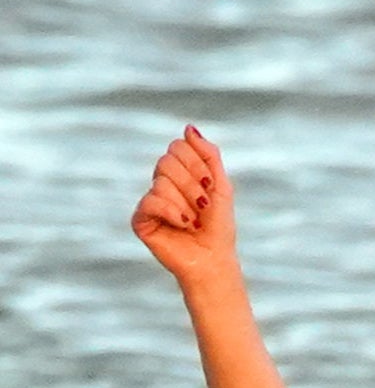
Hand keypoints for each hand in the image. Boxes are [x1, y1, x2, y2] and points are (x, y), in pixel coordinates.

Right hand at [132, 127, 237, 285]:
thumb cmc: (219, 226)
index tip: (210, 185)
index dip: (197, 164)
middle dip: (193, 185)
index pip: (177, 146)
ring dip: (187, 203)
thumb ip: (208, 155)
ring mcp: (149, 200)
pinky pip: (152, 201)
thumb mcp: (221, 185)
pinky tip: (183, 225)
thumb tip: (188, 128)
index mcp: (178, 173)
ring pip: (161, 182)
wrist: (214, 259)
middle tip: (203, 207)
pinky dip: (174, 213)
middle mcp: (160, 183)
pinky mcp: (140, 219)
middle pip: (167, 162)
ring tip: (194, 221)